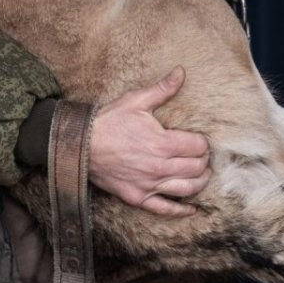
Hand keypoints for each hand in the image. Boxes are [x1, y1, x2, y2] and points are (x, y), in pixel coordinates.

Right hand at [89, 67, 210, 216]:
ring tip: (203, 175)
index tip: (199, 140)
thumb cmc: (109, 122)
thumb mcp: (136, 101)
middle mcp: (159, 167)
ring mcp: (149, 185)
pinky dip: (181, 211)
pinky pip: (165, 209)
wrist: (80, 145)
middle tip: (202, 156)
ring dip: (200, 182)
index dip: (202, 142)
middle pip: (196, 168)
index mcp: (163, 143)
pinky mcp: (138, 197)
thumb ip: (162, 89)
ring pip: (186, 189)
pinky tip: (192, 209)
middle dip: (203, 161)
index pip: (197, 146)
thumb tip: (180, 72)